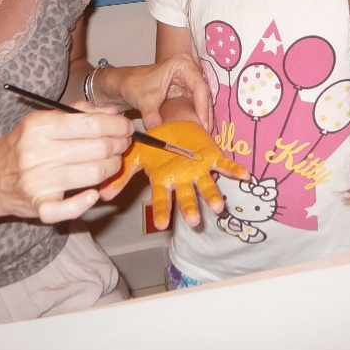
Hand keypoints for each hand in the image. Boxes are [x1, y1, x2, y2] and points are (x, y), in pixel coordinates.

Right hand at [0, 109, 133, 224]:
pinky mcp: (38, 207)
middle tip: (122, 145)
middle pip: (97, 149)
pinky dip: (86, 202)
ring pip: (93, 175)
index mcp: (39, 127)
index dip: (117, 127)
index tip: (125, 128)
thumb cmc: (20, 146)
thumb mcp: (42, 120)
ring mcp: (37, 182)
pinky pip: (70, 208)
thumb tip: (112, 115)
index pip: (91, 125)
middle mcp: (37, 153)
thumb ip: (78, 113)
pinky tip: (93, 193)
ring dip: (111, 169)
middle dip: (118, 146)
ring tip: (111, 163)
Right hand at [100, 121, 248, 228]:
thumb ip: (122, 174)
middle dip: (190, 208)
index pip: (160, 199)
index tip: (161, 224)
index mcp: (164, 179)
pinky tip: (245, 176)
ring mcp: (198, 169)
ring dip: (212, 195)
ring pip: (206, 185)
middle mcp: (182, 178)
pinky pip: (224, 165)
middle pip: (186, 196)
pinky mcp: (211, 157)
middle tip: (194, 221)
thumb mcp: (135, 155)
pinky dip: (234, 171)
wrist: (171, 124)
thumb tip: (103, 193)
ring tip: (219, 207)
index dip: (161, 210)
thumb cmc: (154, 143)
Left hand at [114, 54, 212, 128]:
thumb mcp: (143, 100)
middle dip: (206, 113)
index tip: (203, 125)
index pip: (199, 87)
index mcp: (182, 64)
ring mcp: (190, 77)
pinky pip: (198, 101)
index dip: (203, 107)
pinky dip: (199, 114)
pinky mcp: (187, 88)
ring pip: (203, 98)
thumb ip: (151, 115)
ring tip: (204, 133)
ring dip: (204, 115)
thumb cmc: (134, 85)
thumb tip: (158, 132)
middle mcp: (190, 68)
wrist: (126, 84)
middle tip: (206, 133)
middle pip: (205, 93)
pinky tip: (199, 127)